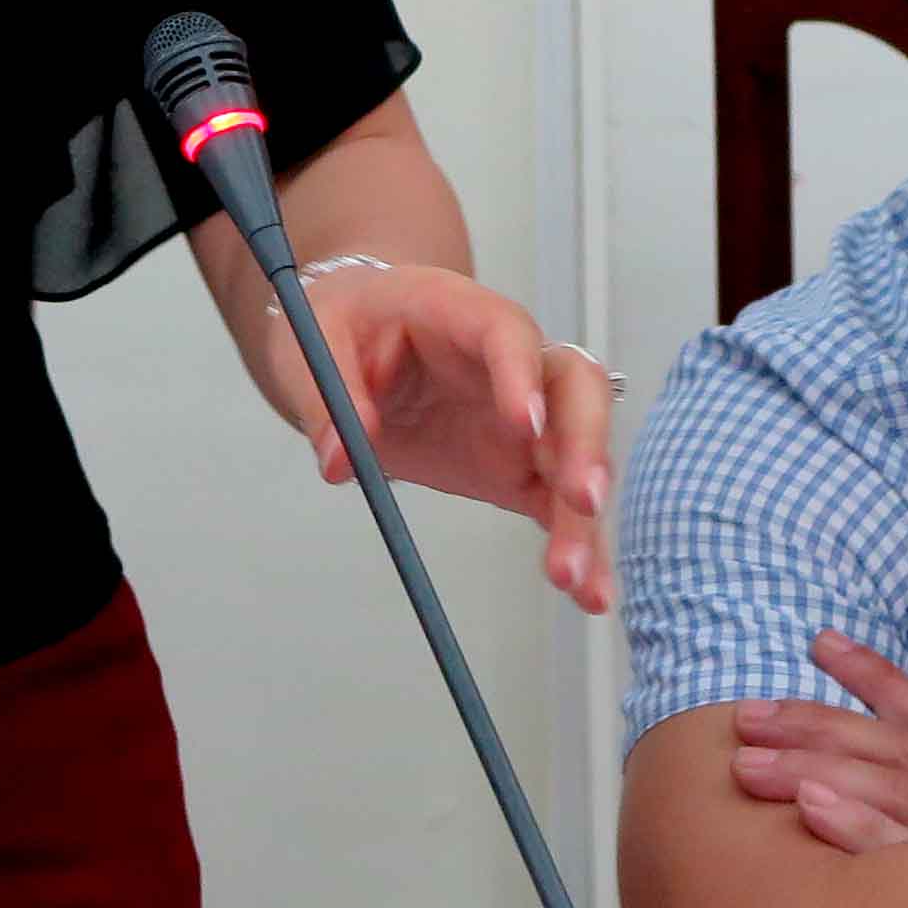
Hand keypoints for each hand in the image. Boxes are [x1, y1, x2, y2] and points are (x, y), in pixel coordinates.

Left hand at [264, 265, 617, 613]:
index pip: (507, 333)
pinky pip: (558, 504)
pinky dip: (579, 546)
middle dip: (585, 444)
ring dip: (583, 515)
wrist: (359, 334)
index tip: (524, 425)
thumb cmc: (347, 320)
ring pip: (577, 454)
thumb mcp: (317, 338)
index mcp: (459, 314)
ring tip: (575, 578)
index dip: (521, 375)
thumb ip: (329, 395)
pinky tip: (590, 594)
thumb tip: (340, 460)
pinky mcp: (519, 467)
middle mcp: (510, 363)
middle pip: (575, 388)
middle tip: (581, 499)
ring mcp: (524, 418)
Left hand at [727, 629, 907, 852]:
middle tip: (746, 718)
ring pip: (886, 787)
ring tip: (750, 763)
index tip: (820, 640)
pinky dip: (856, 825)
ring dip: (812, 766)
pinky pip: (899, 856)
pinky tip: (809, 809)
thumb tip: (832, 741)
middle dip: (811, 723)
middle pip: (887, 746)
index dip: (874, 673)